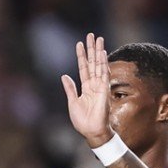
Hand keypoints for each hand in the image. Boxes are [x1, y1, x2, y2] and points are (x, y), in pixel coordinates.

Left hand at [62, 33, 113, 147]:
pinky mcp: (104, 90)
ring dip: (98, 52)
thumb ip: (70, 88)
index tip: (79, 44)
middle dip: (92, 49)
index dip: (81, 56)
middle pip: (92, 62)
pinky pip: (103, 74)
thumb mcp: (72, 102)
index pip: (83, 68)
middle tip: (91, 35)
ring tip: (98, 38)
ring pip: (99, 65)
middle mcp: (94, 84)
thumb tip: (64, 76)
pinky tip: (102, 53)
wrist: (92, 132)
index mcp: (86, 87)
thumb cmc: (83, 120)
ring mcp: (100, 86)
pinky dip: (103, 63)